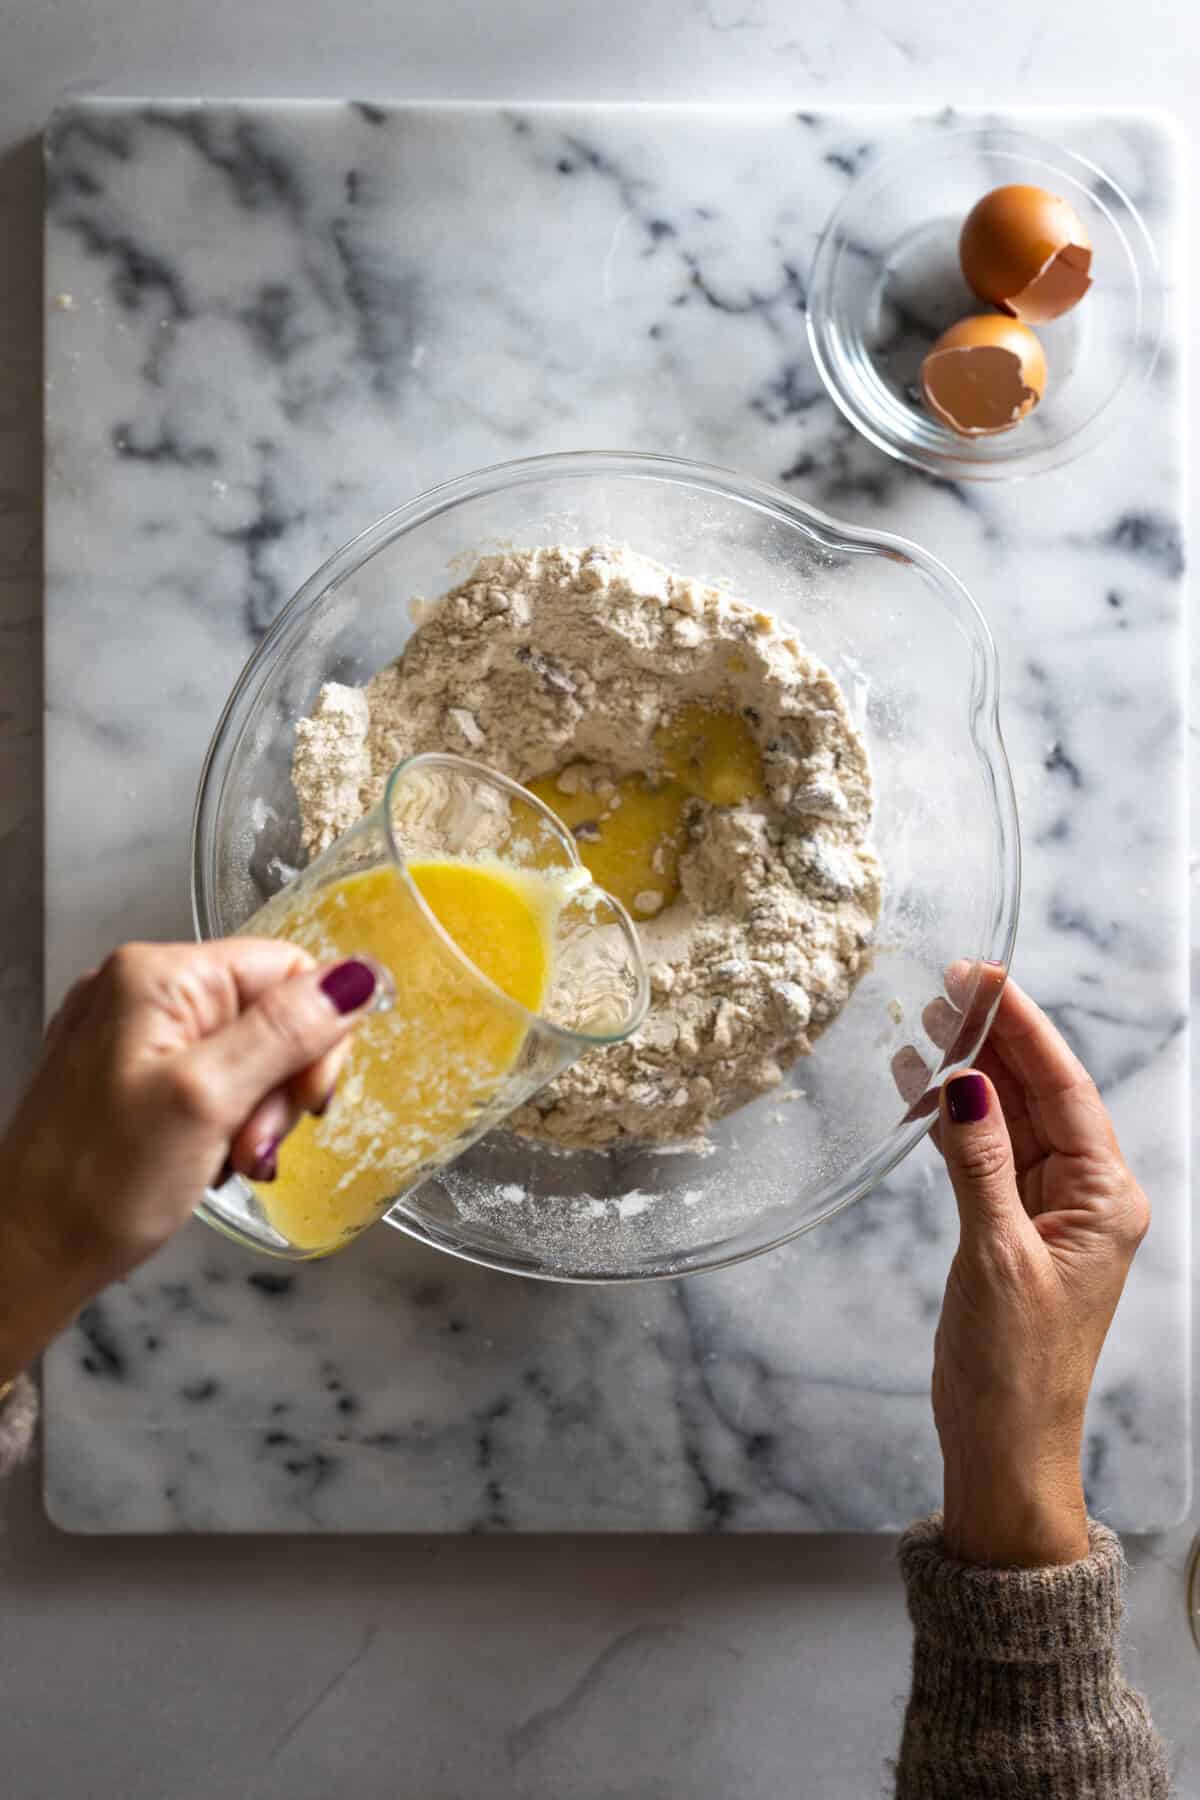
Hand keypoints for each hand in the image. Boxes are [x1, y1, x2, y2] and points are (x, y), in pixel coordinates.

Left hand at [0, 941, 377, 1380]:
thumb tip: (361, 976)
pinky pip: (212, 1079)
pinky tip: (206, 1158)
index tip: (303, 1105)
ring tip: (226, 1161)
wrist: (26, 1256)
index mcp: (159, 974)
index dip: (314, 1039)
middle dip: (280, 1086)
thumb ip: (286, 1032)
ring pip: (247, 1051)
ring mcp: (132, 1032)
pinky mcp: (129, 1074)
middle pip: (270, 1011)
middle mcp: (142, 987)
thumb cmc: (98, 1185)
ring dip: (255, 1113)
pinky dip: (224, 1121)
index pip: (289, 971)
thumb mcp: (208, 1101)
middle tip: (252, 1146)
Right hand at [929, 973, 1148, 1567]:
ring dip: (969, 1069)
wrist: (1004, 1447)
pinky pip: (980, 1153)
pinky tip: (917, 1083)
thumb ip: (980, 1162)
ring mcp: (1044, 1210)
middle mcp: (1083, 1195)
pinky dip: (949, 1118)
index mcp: (1104, 1198)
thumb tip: (965, 1082)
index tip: (987, 977)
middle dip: (995, 1037)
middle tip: (949, 981)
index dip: (1024, 1028)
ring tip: (928, 1015)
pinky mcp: (1006, 1227)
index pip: (1065, 1089)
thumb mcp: (997, 1258)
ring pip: (1006, 1116)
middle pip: (1039, 1093)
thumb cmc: (1015, 1369)